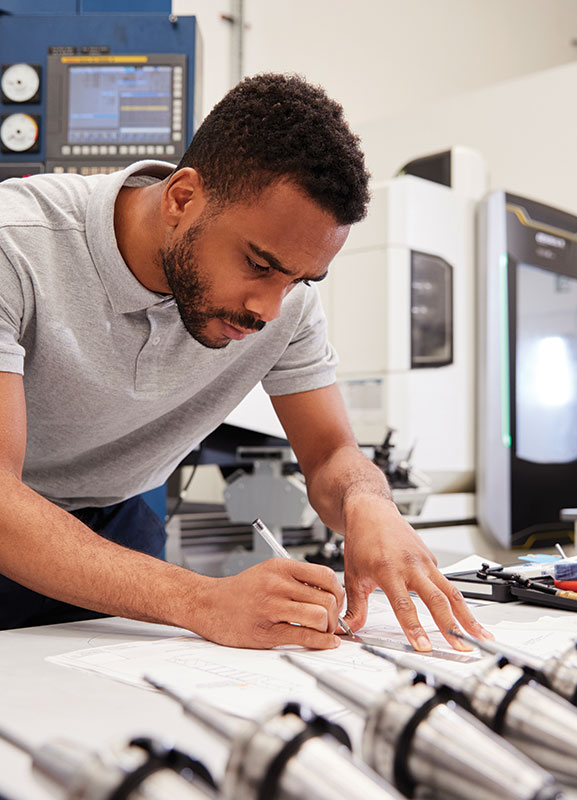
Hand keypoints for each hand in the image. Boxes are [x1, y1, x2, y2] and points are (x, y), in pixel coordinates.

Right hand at [190, 559, 344, 648]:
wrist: (207, 604)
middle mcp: (277, 584)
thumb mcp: (267, 572)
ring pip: (319, 617)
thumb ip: (295, 579)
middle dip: (335, 614)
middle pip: (326, 598)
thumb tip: (328, 593)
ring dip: (327, 629)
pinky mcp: (266, 632)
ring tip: (322, 632)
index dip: (337, 591)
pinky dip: (321, 642)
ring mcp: (271, 607)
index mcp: (280, 567)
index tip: (336, 601)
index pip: (325, 575)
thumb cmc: (238, 591)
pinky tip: (325, 642)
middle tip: (330, 622)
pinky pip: (303, 637)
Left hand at [342, 497, 492, 651]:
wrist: (371, 511)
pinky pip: (446, 582)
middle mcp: (411, 565)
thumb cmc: (362, 540)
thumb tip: (349, 629)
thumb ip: (355, 606)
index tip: (424, 647)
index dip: (414, 628)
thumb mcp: (353, 575)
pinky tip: (465, 616)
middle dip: (451, 627)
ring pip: (451, 591)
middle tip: (463, 647)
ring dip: (467, 615)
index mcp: (388, 570)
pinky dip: (458, 601)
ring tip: (480, 635)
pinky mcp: (432, 559)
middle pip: (437, 599)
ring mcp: (424, 561)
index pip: (403, 605)